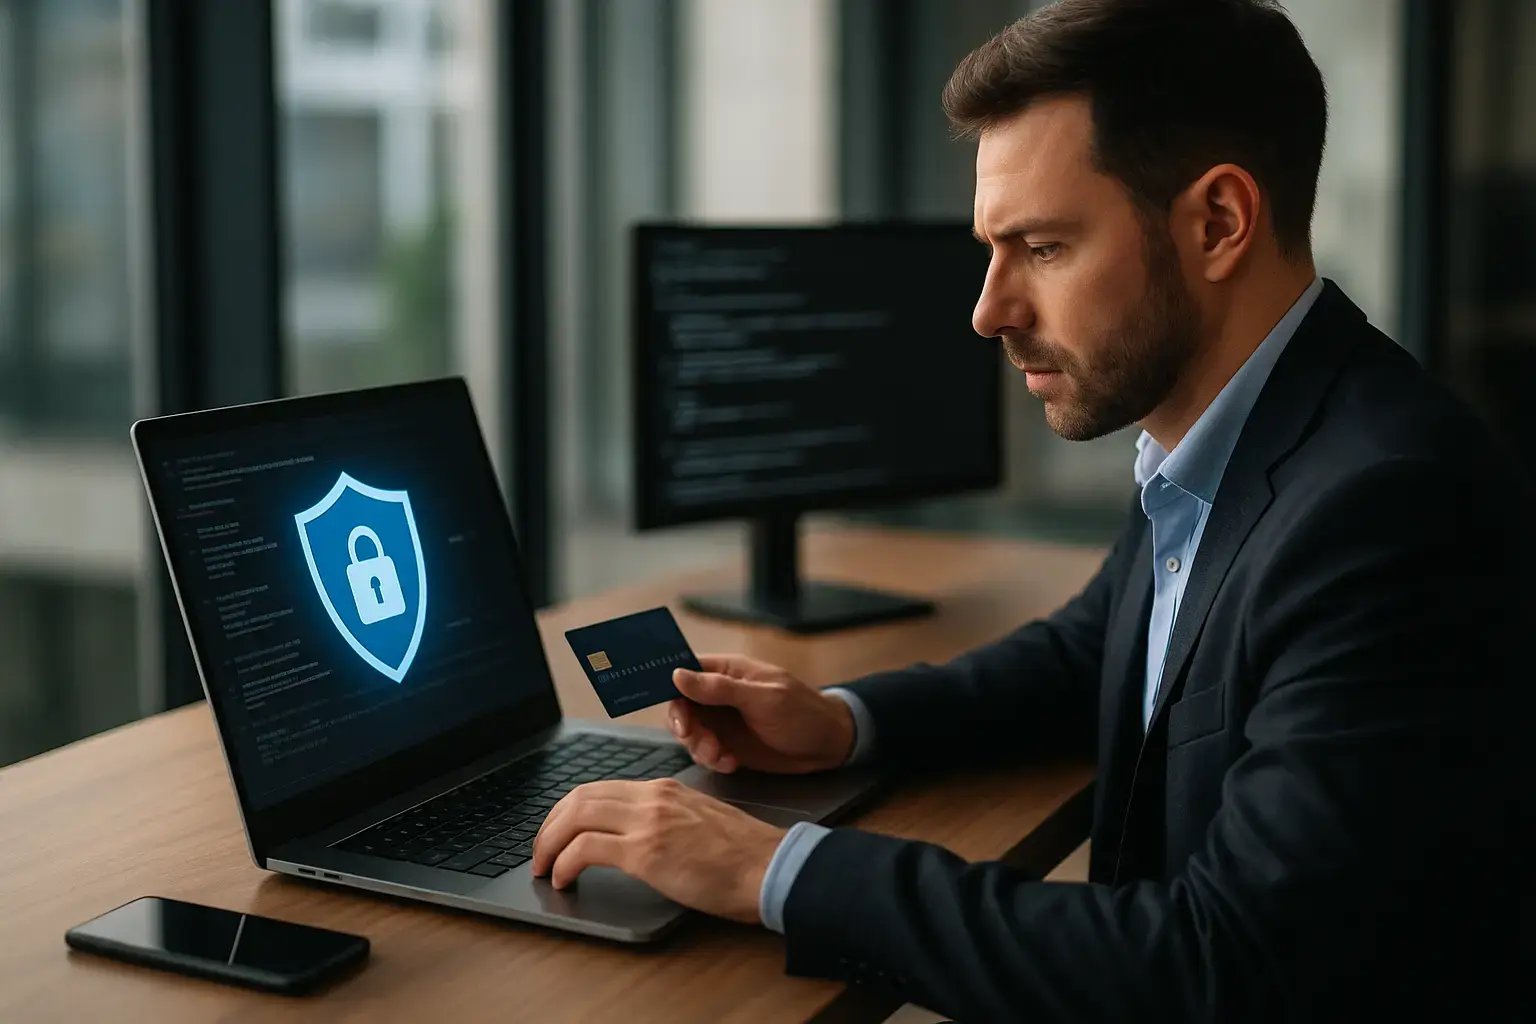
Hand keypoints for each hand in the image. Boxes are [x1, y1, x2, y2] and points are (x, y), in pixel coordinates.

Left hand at [530, 778, 784, 923]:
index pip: (601, 788)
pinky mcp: (645, 851)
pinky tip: (564, 879)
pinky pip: (586, 850)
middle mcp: (652, 797)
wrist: (769, 866)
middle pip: (580, 797)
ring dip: (550, 843)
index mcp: (665, 789)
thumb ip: (671, 819)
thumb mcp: (702, 821)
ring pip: (576, 817)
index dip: (570, 810)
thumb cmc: (745, 855)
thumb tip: (642, 839)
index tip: (559, 832)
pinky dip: (565, 863)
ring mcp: (647, 821)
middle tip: (541, 851)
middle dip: (550, 825)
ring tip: (544, 867)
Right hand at [668, 653, 854, 774]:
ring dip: (699, 746)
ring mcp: (724, 720)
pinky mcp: (730, 744)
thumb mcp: (763, 698)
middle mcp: (721, 694)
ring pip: (691, 732)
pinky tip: (730, 764)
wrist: (830, 745)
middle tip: (694, 739)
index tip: (675, 711)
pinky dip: (712, 760)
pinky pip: (706, 752)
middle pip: (682, 706)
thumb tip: (678, 675)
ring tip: (720, 756)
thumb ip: (721, 689)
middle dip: (685, 726)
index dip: (672, 688)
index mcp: (728, 671)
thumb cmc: (803, 712)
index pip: (686, 671)